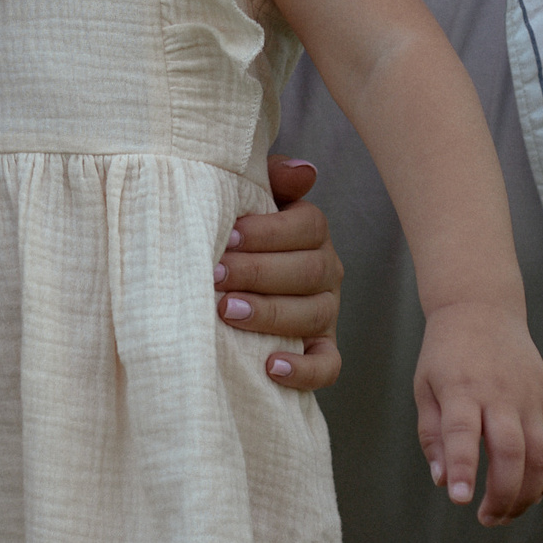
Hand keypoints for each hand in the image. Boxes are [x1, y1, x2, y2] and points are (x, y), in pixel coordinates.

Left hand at [214, 156, 343, 390]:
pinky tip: (270, 366)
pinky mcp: (321, 349)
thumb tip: (303, 172)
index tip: (228, 238)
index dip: (270, 232)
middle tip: (215, 277)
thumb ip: (272, 179)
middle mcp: (326, 270)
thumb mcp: (252, 197)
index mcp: (312, 231)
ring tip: (228, 313)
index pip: (308, 227)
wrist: (230, 278)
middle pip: (310, 270)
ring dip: (271, 314)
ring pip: (314, 314)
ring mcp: (326, 312)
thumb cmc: (236, 233)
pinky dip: (304, 370)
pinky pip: (327, 365)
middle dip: (259, 273)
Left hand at [413, 299, 542, 525]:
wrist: (482, 309)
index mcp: (461, 388)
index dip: (464, 468)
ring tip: (506, 513)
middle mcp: (499, 393)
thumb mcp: (425, 387)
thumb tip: (444, 481)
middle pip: (510, 451)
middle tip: (486, 518)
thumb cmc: (447, 353)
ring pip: (540, 454)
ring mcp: (529, 396)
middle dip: (502, 494)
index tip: (461, 500)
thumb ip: (433, 435)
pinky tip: (533, 494)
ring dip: (527, 493)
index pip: (463, 432)